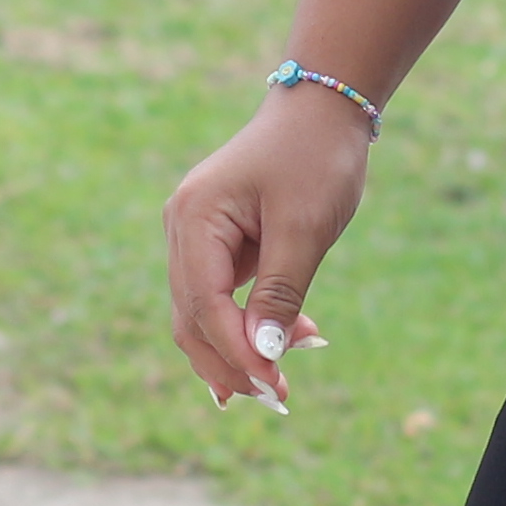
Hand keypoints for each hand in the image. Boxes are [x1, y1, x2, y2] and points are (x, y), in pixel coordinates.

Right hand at [160, 93, 373, 411]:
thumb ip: (280, 294)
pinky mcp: (215, 242)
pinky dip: (245, 326)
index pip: (204, 305)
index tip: (274, 387)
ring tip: (283, 381)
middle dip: (232, 362)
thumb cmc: (316, 157)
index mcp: (195, 217)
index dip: (236, 352)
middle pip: (191, 317)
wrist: (323, 107)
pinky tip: (281, 347)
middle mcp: (182, 227)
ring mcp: (194, 235)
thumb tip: (262, 357)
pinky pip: (218, 297)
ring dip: (239, 349)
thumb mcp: (304, 228)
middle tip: (278, 398)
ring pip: (201, 314)